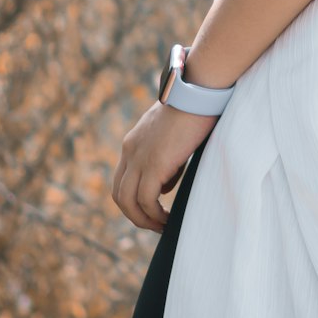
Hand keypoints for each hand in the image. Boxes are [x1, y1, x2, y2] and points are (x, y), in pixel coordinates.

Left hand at [112, 101, 216, 232]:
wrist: (198, 90)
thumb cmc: (193, 107)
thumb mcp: (172, 135)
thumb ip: (165, 158)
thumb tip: (165, 186)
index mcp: (133, 142)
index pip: (123, 179)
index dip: (134, 198)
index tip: (152, 208)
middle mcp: (130, 151)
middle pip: (119, 194)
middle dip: (134, 214)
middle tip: (154, 224)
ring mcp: (140, 158)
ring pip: (129, 202)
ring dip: (144, 220)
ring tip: (161, 227)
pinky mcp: (154, 165)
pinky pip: (147, 200)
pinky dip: (155, 214)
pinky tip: (169, 219)